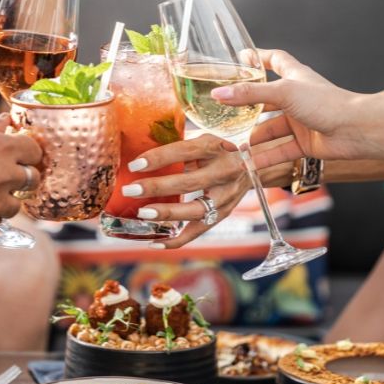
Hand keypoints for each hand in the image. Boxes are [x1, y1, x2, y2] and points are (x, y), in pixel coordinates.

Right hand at [0, 117, 41, 231]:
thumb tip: (7, 120)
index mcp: (3, 148)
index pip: (35, 151)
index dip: (29, 154)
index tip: (22, 156)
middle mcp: (5, 174)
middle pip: (32, 179)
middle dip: (24, 177)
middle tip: (9, 177)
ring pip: (17, 204)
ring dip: (7, 198)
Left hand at [122, 134, 248, 247]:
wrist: (253, 166)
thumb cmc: (215, 151)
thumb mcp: (202, 140)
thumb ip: (178, 147)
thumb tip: (137, 150)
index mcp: (214, 147)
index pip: (184, 151)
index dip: (159, 158)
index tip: (135, 165)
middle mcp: (224, 172)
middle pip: (189, 182)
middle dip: (157, 187)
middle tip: (130, 190)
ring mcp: (225, 196)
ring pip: (196, 210)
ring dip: (167, 214)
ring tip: (142, 213)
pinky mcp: (223, 214)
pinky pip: (198, 231)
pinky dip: (176, 240)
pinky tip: (154, 243)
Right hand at [211, 49, 362, 166]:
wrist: (356, 130)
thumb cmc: (326, 102)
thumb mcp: (283, 92)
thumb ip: (249, 94)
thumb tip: (218, 94)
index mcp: (294, 76)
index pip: (274, 60)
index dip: (258, 58)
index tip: (240, 60)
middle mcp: (296, 97)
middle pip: (265, 100)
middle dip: (244, 108)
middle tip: (222, 113)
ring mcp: (300, 121)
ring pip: (269, 129)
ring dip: (251, 137)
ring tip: (228, 144)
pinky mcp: (304, 142)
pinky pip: (280, 150)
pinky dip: (265, 158)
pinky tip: (248, 164)